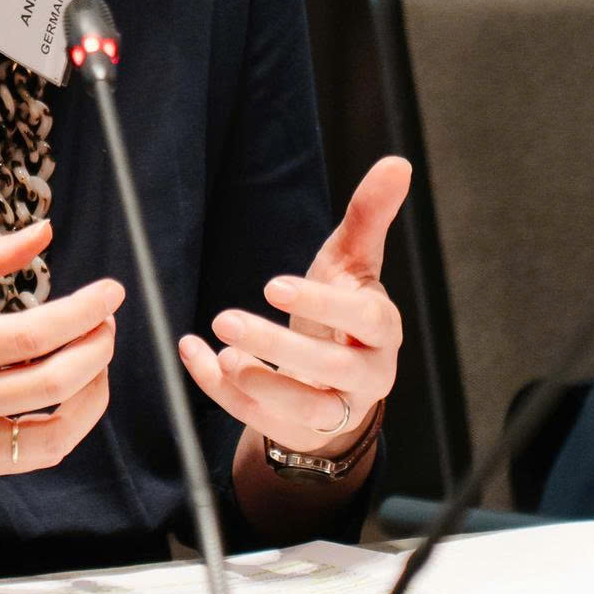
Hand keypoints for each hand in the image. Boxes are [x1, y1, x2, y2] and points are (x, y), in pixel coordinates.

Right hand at [0, 221, 123, 492]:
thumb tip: (40, 233)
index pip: (35, 332)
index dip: (85, 310)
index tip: (110, 291)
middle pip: (57, 378)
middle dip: (99, 345)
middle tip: (106, 319)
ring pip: (59, 425)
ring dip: (94, 387)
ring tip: (96, 356)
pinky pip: (38, 453)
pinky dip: (68, 424)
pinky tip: (71, 396)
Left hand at [180, 155, 410, 458]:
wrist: (336, 379)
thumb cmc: (342, 311)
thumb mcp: (351, 262)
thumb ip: (369, 216)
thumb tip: (398, 162)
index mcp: (380, 327)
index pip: (365, 318)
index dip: (323, 304)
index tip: (272, 286)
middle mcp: (367, 373)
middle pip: (331, 367)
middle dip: (278, 346)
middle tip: (225, 319)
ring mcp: (335, 408)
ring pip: (304, 408)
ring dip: (258, 383)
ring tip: (221, 354)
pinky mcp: (298, 430)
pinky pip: (262, 419)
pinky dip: (223, 393)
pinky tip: (195, 356)